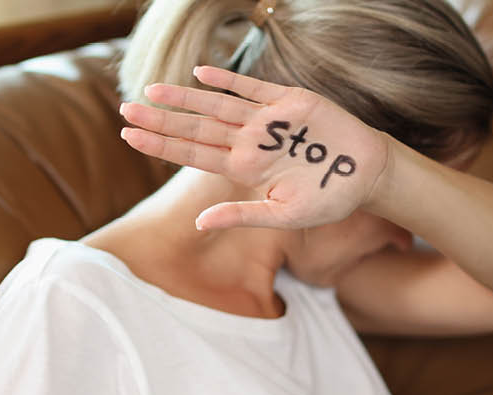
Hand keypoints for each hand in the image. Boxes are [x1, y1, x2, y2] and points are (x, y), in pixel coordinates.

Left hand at [119, 66, 391, 230]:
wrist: (368, 174)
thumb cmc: (328, 198)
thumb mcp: (285, 215)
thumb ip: (243, 215)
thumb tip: (200, 223)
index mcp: (245, 168)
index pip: (193, 154)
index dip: (161, 145)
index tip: (129, 136)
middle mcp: (250, 141)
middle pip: (197, 128)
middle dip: (162, 120)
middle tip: (125, 109)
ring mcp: (268, 120)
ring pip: (217, 106)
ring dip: (186, 97)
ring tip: (151, 90)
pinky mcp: (289, 101)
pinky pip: (252, 88)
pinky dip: (228, 80)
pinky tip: (201, 73)